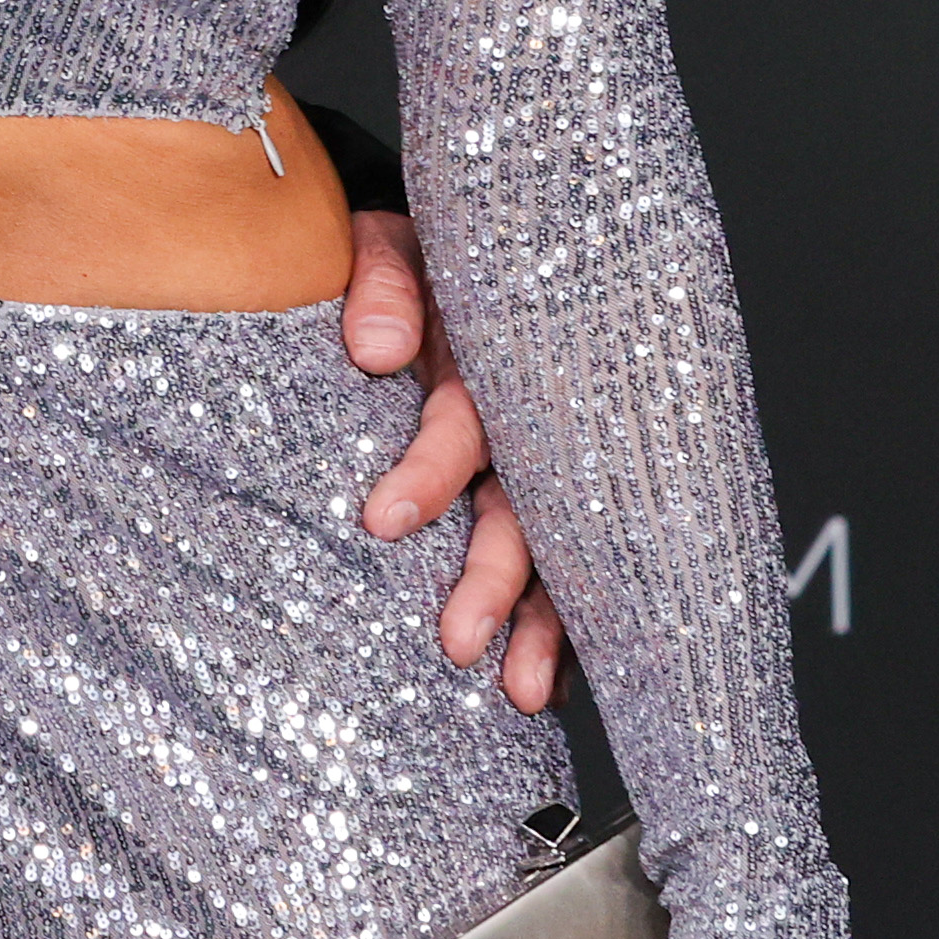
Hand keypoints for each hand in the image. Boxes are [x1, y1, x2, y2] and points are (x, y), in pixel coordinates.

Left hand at [338, 212, 566, 709]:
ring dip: (545, 623)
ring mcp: (542, 459)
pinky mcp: (542, 490)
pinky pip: (564, 562)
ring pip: (557, 547)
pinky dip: (563, 624)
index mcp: (491, 358)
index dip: (428, 470)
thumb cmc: (412, 255)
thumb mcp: (385, 243)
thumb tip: (373, 349)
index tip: (381, 521)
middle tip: (458, 640)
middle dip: (496, 577)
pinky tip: (554, 684)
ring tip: (521, 694)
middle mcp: (530, 417)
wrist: (460, 251)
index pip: (464, 421)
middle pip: (524, 504)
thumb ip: (380, 283)